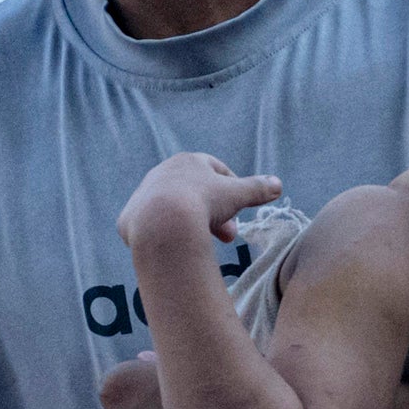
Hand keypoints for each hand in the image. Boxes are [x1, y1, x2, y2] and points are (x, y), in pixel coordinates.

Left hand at [125, 152, 285, 257]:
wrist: (162, 223)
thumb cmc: (202, 202)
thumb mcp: (237, 195)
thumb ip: (257, 188)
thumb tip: (278, 184)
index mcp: (187, 161)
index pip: (215, 171)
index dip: (231, 191)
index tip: (239, 212)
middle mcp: (162, 173)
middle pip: (194, 193)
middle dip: (215, 214)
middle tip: (228, 237)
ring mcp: (143, 195)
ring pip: (173, 210)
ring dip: (191, 224)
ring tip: (203, 243)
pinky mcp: (130, 218)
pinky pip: (151, 227)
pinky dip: (166, 236)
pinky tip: (176, 247)